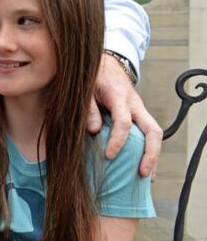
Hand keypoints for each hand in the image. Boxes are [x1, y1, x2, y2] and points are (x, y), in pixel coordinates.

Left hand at [88, 54, 160, 177]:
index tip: (109, 156)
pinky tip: (144, 167)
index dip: (117, 141)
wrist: (104, 63)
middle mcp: (135, 104)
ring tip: (147, 177)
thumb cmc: (91, 77)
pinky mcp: (138, 114)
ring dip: (153, 155)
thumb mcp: (84, 89)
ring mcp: (139, 109)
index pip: (123, 122)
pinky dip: (148, 150)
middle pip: (153, 130)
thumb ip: (88, 109)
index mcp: (119, 97)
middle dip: (150, 153)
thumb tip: (93, 131)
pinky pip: (148, 133)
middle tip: (142, 173)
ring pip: (155, 134)